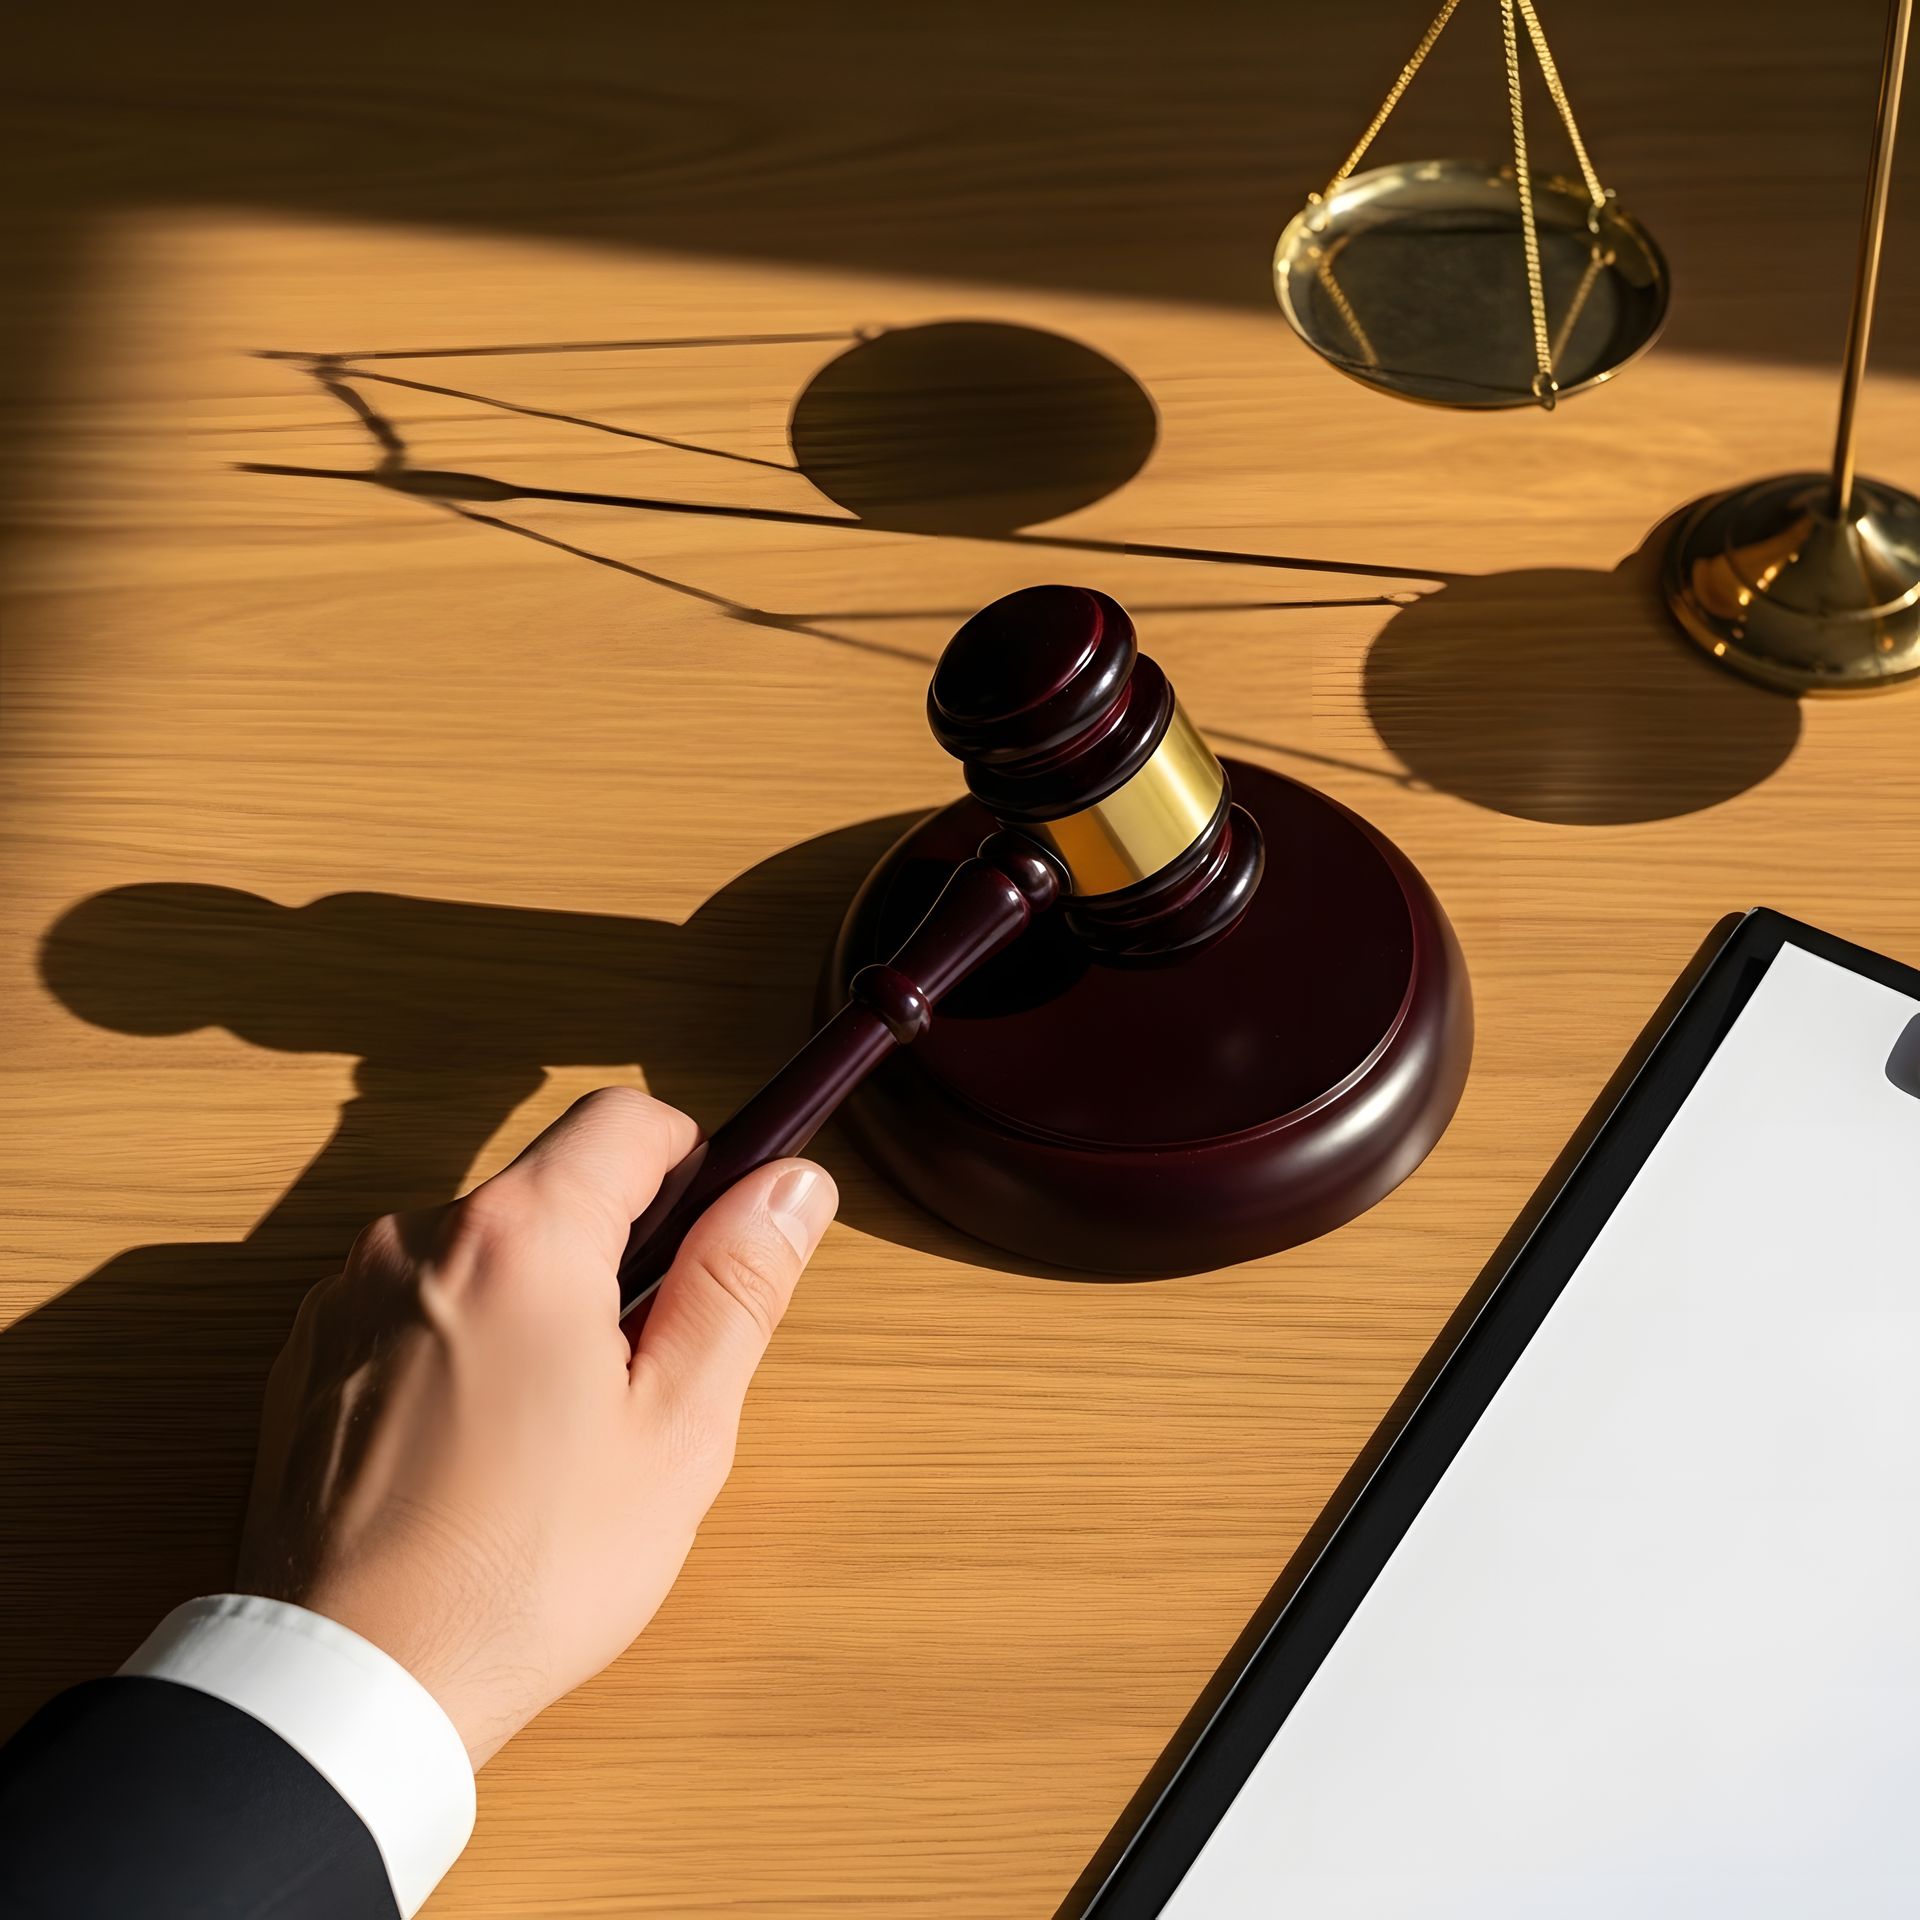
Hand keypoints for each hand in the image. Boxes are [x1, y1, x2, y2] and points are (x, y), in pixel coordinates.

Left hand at [237, 1087, 836, 1765]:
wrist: (348, 1689)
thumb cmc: (526, 1571)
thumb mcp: (678, 1428)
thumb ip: (739, 1283)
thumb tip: (792, 1184)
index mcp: (519, 1238)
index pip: (627, 1119)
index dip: (695, 1163)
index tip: (717, 1240)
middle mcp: (418, 1238)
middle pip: (554, 1189)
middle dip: (616, 1257)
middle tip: (644, 1380)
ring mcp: (349, 1297)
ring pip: (486, 1255)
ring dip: (537, 1306)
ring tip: (555, 1439)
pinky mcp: (310, 1357)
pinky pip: (417, 1309)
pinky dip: (462, 1348)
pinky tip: (478, 1456)